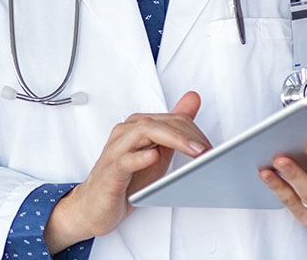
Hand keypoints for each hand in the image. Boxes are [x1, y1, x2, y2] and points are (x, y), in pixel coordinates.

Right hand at [44, 92, 209, 253]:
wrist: (95, 206)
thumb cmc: (126, 180)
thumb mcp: (157, 151)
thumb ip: (174, 128)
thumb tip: (193, 99)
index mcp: (138, 127)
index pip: (170, 119)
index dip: (194, 131)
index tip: (211, 148)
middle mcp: (126, 133)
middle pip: (159, 123)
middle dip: (187, 134)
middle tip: (207, 150)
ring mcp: (116, 151)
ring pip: (143, 133)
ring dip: (172, 139)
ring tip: (193, 151)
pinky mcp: (111, 172)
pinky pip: (125, 160)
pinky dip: (140, 157)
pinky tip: (154, 156)